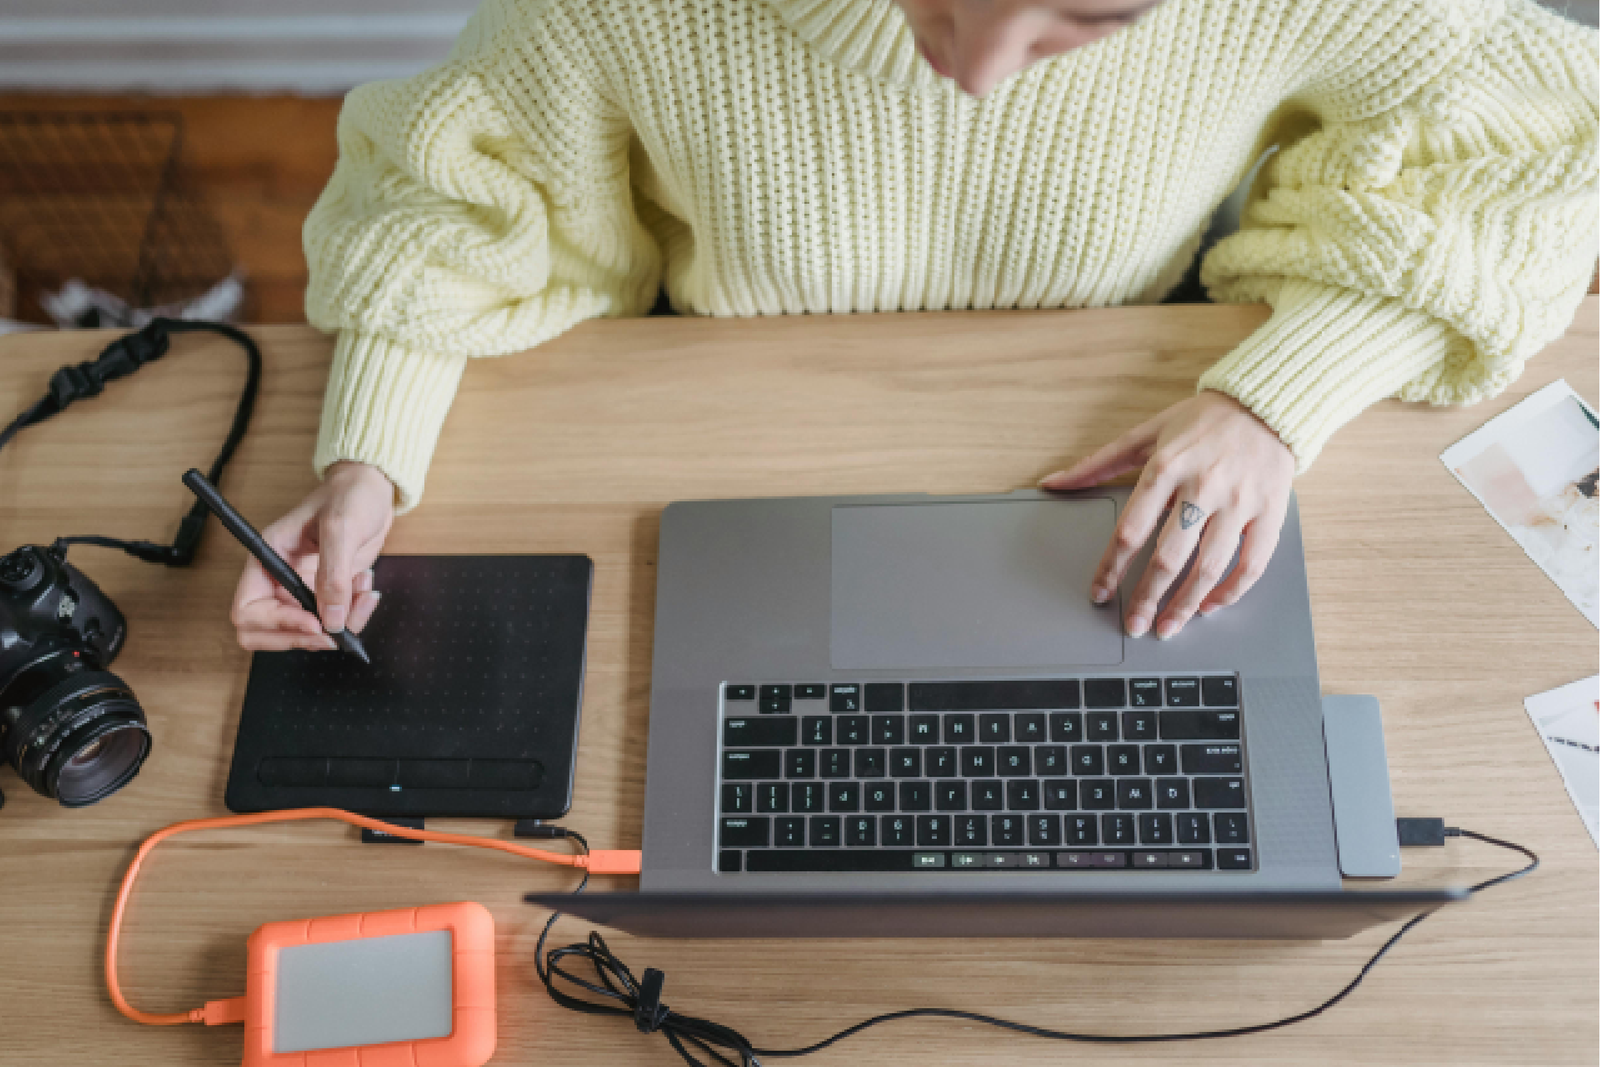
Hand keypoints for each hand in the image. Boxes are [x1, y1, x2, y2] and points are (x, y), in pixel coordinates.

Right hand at [230, 461, 395, 650]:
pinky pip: (335, 623)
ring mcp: (303, 588)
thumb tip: (329, 620)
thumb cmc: (350, 495)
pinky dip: (356, 614)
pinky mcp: (328, 593)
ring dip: (340, 623)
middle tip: (335, 630)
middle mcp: (279, 577)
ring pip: (308, 633)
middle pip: (268, 633)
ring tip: (362, 591)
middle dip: (304, 637)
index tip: (313, 623)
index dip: (276, 624)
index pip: (248, 609)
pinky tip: (366, 587)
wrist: (372, 488)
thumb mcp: (340, 527)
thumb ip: (333, 574)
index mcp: (267, 558)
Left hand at [1041, 390, 1293, 638]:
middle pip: (1169, 556)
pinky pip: (1252, 563)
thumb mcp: (1146, 433)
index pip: (1131, 529)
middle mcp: (1203, 486)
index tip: (1100, 593)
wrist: (1265, 403)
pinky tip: (1211, 605)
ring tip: (1168, 627)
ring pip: (1210, 567)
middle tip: (1134, 625)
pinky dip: (1231, 591)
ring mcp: (1240, 501)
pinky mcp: (1271, 512)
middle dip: (1147, 597)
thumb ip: (1098, 463)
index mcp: (1167, 466)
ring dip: (1186, 605)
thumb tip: (1053, 482)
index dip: (1112, 567)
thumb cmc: (1202, 421)